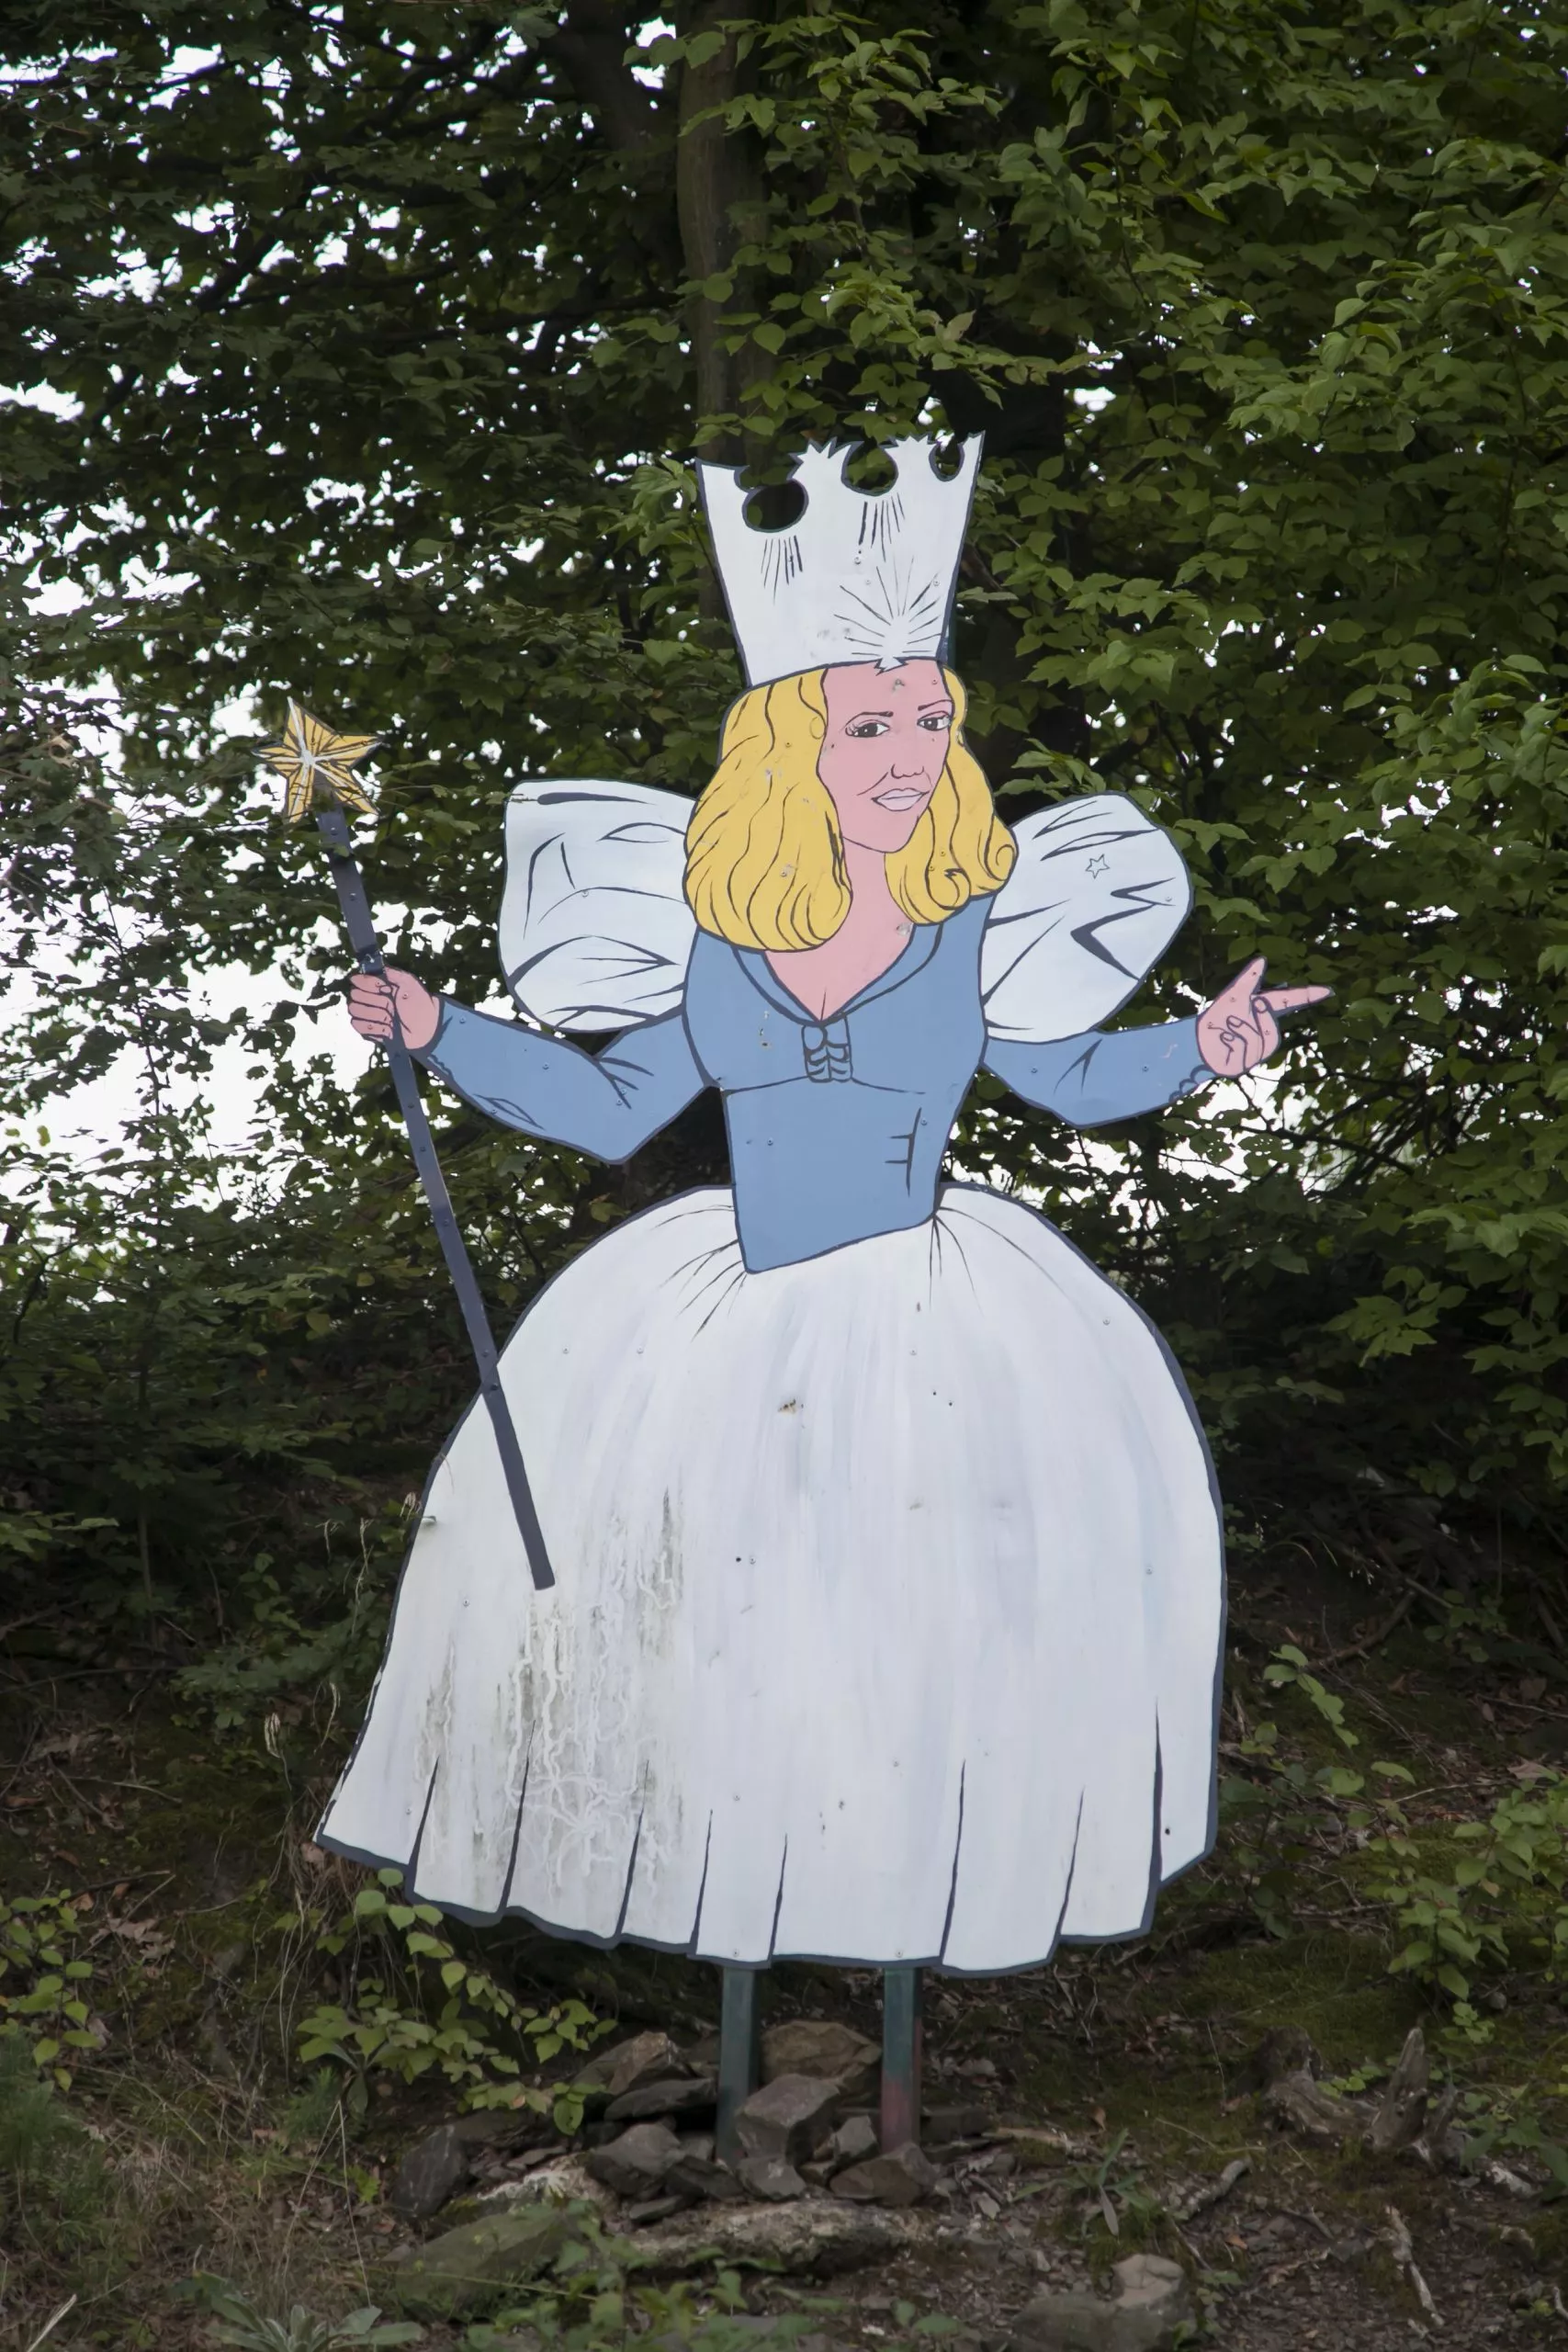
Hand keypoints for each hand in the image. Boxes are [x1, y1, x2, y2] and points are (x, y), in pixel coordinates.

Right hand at [347, 967, 440, 1052]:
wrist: (428, 1027)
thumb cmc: (420, 1003)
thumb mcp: (409, 982)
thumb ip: (392, 973)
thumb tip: (375, 966)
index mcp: (379, 986)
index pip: (360, 980)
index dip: (367, 982)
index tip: (381, 987)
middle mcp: (371, 999)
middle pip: (354, 995)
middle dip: (373, 999)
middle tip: (389, 1004)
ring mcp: (369, 1015)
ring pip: (354, 1010)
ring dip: (373, 1013)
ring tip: (389, 1017)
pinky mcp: (370, 1031)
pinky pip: (358, 1026)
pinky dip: (372, 1027)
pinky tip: (386, 1027)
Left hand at [1196, 956, 1330, 1078]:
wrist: (1197, 1040)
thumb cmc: (1217, 1017)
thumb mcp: (1233, 995)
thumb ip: (1248, 979)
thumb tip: (1262, 959)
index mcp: (1265, 1012)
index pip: (1290, 1001)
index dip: (1308, 996)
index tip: (1328, 990)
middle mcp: (1265, 1032)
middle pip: (1273, 1025)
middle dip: (1262, 1016)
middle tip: (1247, 1007)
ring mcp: (1257, 1051)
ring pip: (1261, 1039)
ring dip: (1242, 1028)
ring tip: (1228, 1023)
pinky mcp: (1245, 1064)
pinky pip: (1246, 1050)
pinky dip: (1232, 1041)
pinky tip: (1224, 1038)